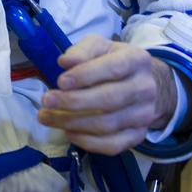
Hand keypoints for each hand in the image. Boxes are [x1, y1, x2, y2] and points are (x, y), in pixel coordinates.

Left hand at [36, 35, 176, 154]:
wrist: (143, 82)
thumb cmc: (113, 60)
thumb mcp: (99, 46)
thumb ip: (82, 51)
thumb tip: (65, 62)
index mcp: (136, 60)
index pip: (113, 68)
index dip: (85, 75)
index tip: (60, 82)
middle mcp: (145, 88)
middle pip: (109, 100)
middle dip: (74, 102)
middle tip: (46, 101)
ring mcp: (144, 114)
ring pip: (107, 125)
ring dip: (73, 123)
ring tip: (46, 117)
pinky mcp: (138, 135)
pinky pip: (113, 145)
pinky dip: (87, 142)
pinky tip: (67, 132)